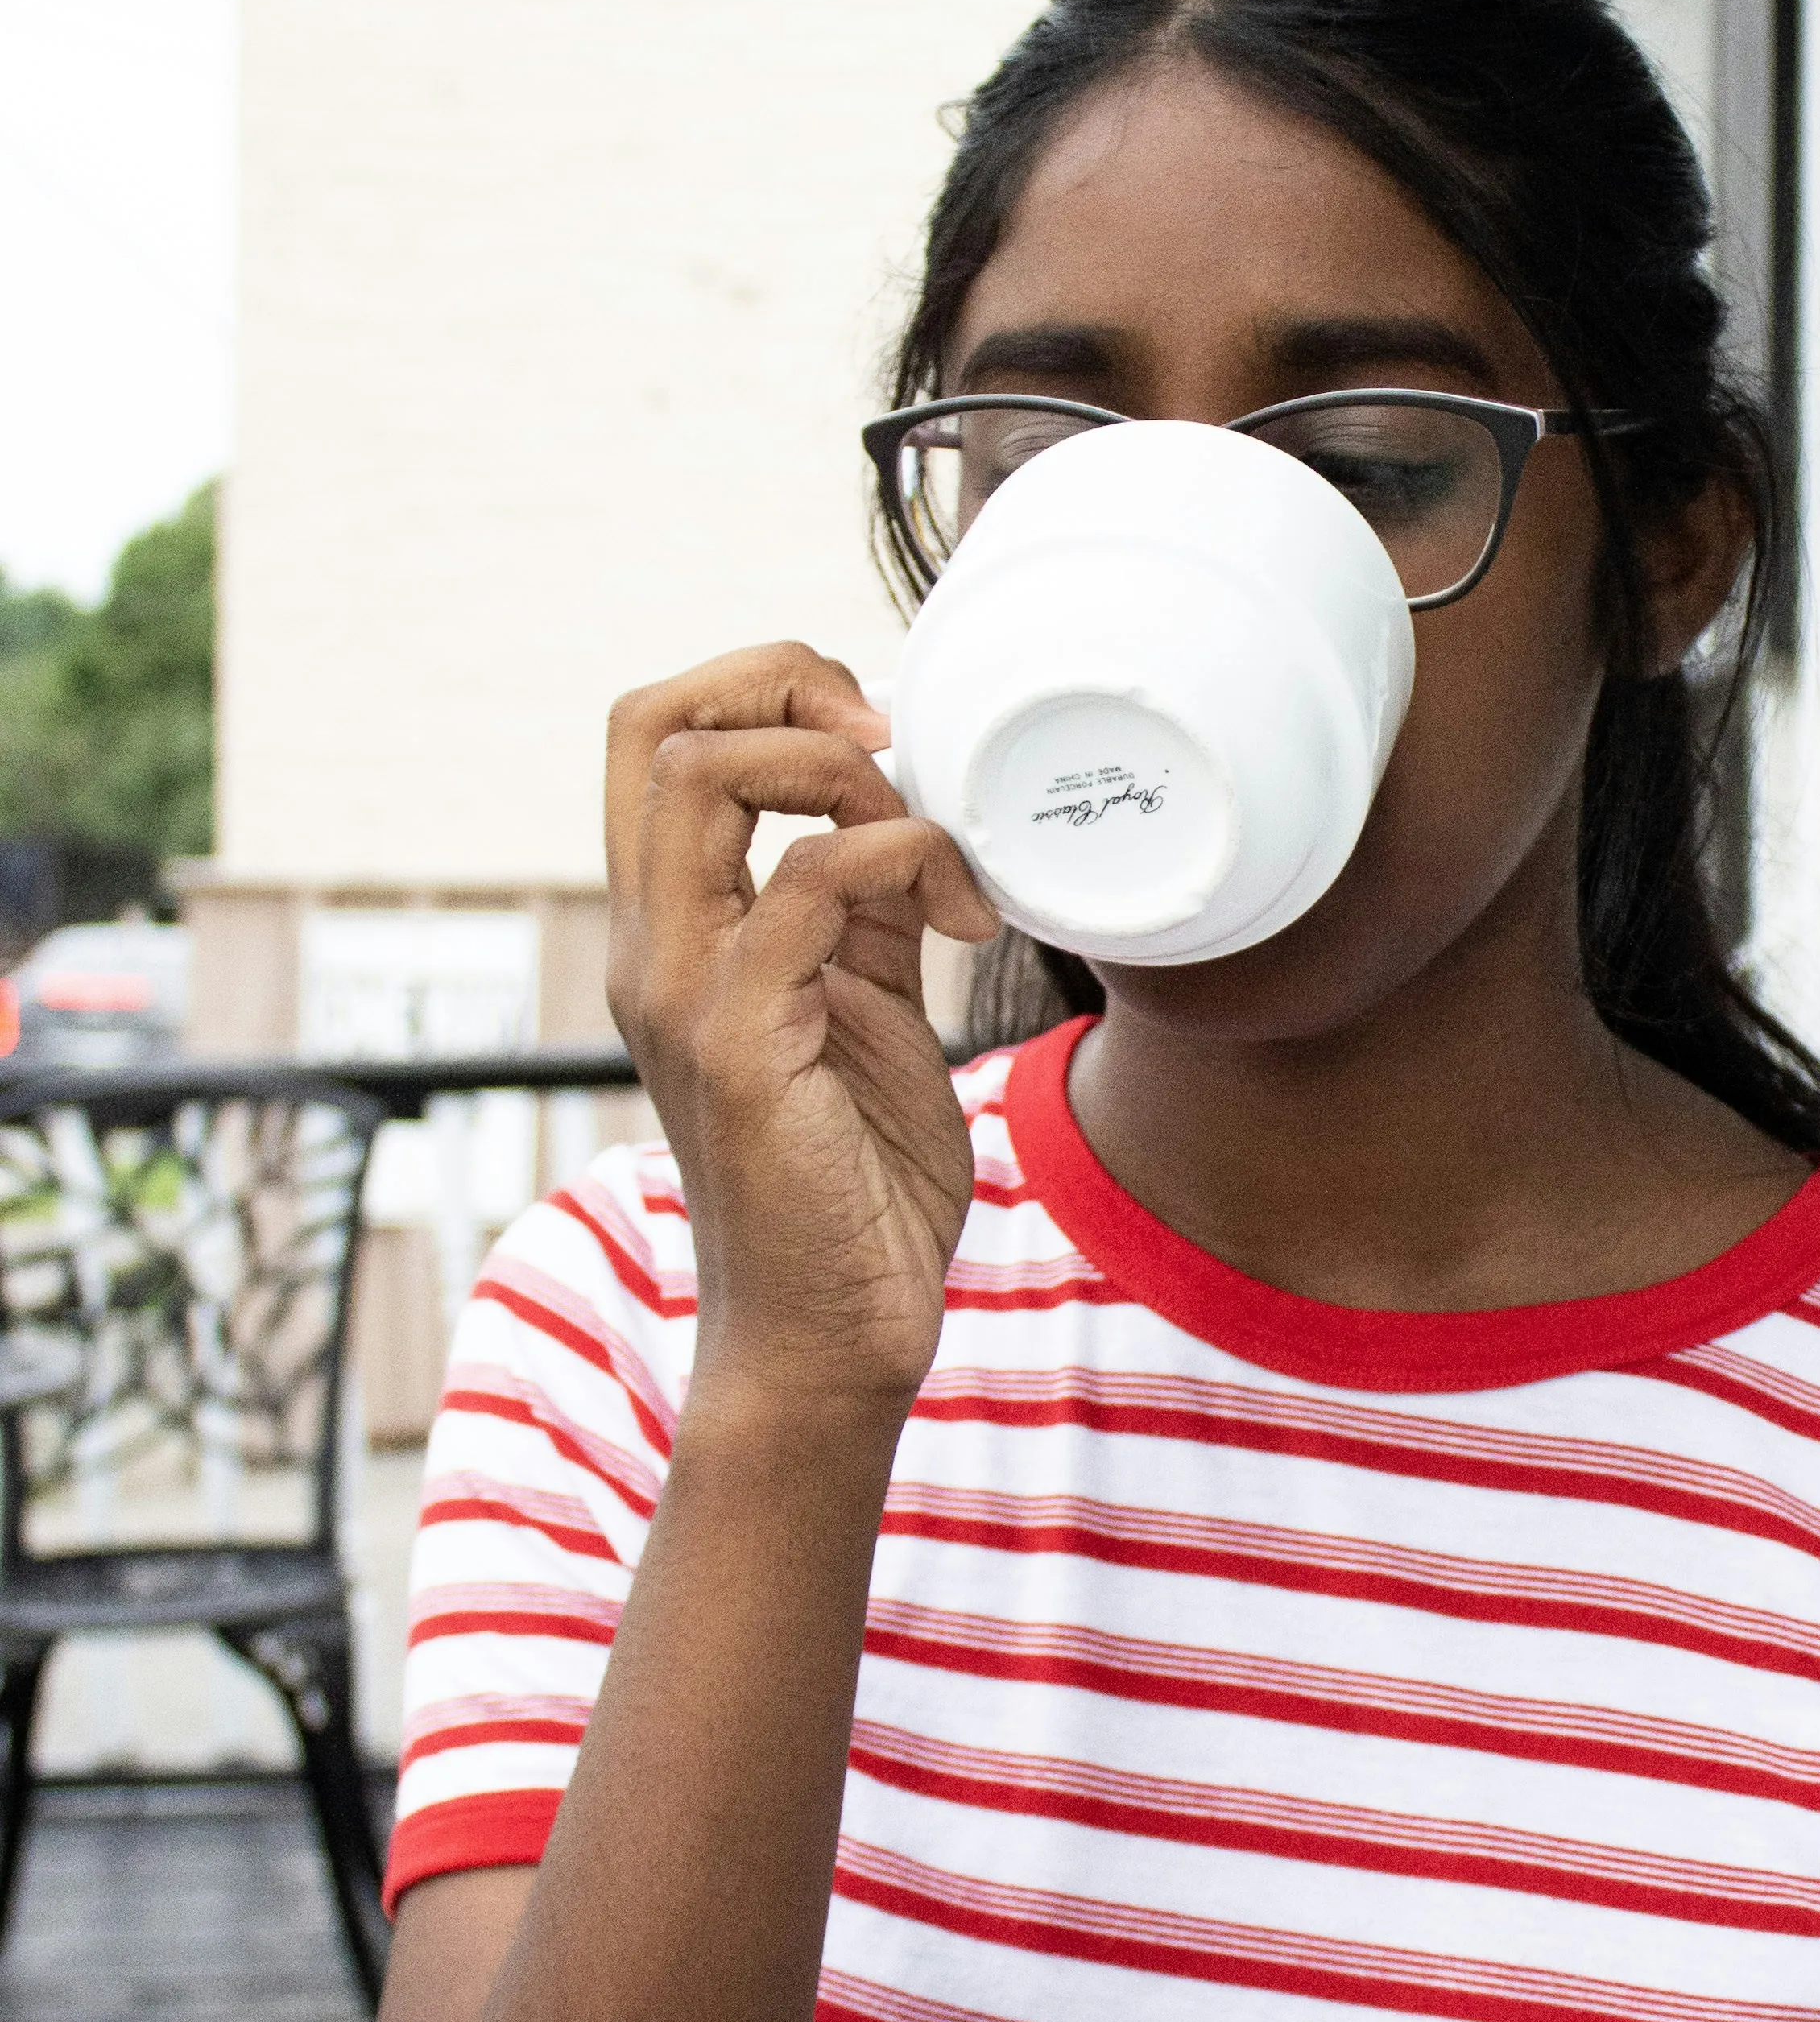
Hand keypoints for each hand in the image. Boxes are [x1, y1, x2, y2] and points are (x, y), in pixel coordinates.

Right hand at [604, 643, 999, 1428]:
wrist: (839, 1339)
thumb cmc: (854, 1191)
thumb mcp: (868, 1014)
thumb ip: (869, 916)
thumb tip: (910, 820)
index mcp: (674, 932)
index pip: (655, 739)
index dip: (760, 688)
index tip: (877, 736)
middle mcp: (652, 947)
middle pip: (652, 723)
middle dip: (784, 682)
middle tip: (891, 743)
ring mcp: (682, 990)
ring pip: (701, 773)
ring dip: (840, 766)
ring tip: (934, 839)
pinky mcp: (738, 1042)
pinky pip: (805, 882)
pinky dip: (902, 858)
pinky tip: (965, 921)